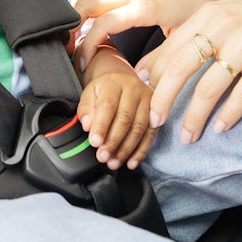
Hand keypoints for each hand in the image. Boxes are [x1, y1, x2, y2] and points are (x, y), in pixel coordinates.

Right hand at [73, 0, 241, 66]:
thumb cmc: (204, 8)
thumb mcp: (185, 38)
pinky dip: (89, 9)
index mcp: (146, 6)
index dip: (89, 44)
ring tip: (74, 39)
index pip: (105, 22)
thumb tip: (138, 78)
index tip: (83, 63)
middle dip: (71, 24)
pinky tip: (91, 27)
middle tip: (67, 50)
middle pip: (87, 0)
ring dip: (77, 14)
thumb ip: (161, 59)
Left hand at [77, 54, 156, 169]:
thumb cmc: (104, 90)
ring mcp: (147, 100)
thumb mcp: (89, 94)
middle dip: (113, 141)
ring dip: (126, 149)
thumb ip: (86, 109)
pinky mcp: (156, 113)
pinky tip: (131, 162)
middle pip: (125, 118)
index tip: (94, 142)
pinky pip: (150, 134)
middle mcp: (134, 89)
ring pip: (139, 128)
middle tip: (103, 156)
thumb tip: (88, 125)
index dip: (101, 126)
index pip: (108, 105)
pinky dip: (140, 151)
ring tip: (114, 162)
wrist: (121, 79)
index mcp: (114, 83)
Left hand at [138, 0, 241, 143]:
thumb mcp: (223, 15)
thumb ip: (190, 36)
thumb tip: (149, 67)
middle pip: (181, 68)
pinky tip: (221, 128)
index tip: (142, 98)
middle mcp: (224, 26)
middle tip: (155, 122)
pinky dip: (229, 115)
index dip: (152, 78)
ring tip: (187, 136)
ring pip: (210, 87)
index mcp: (208, 14)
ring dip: (195, 117)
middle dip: (163, 99)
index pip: (169, 50)